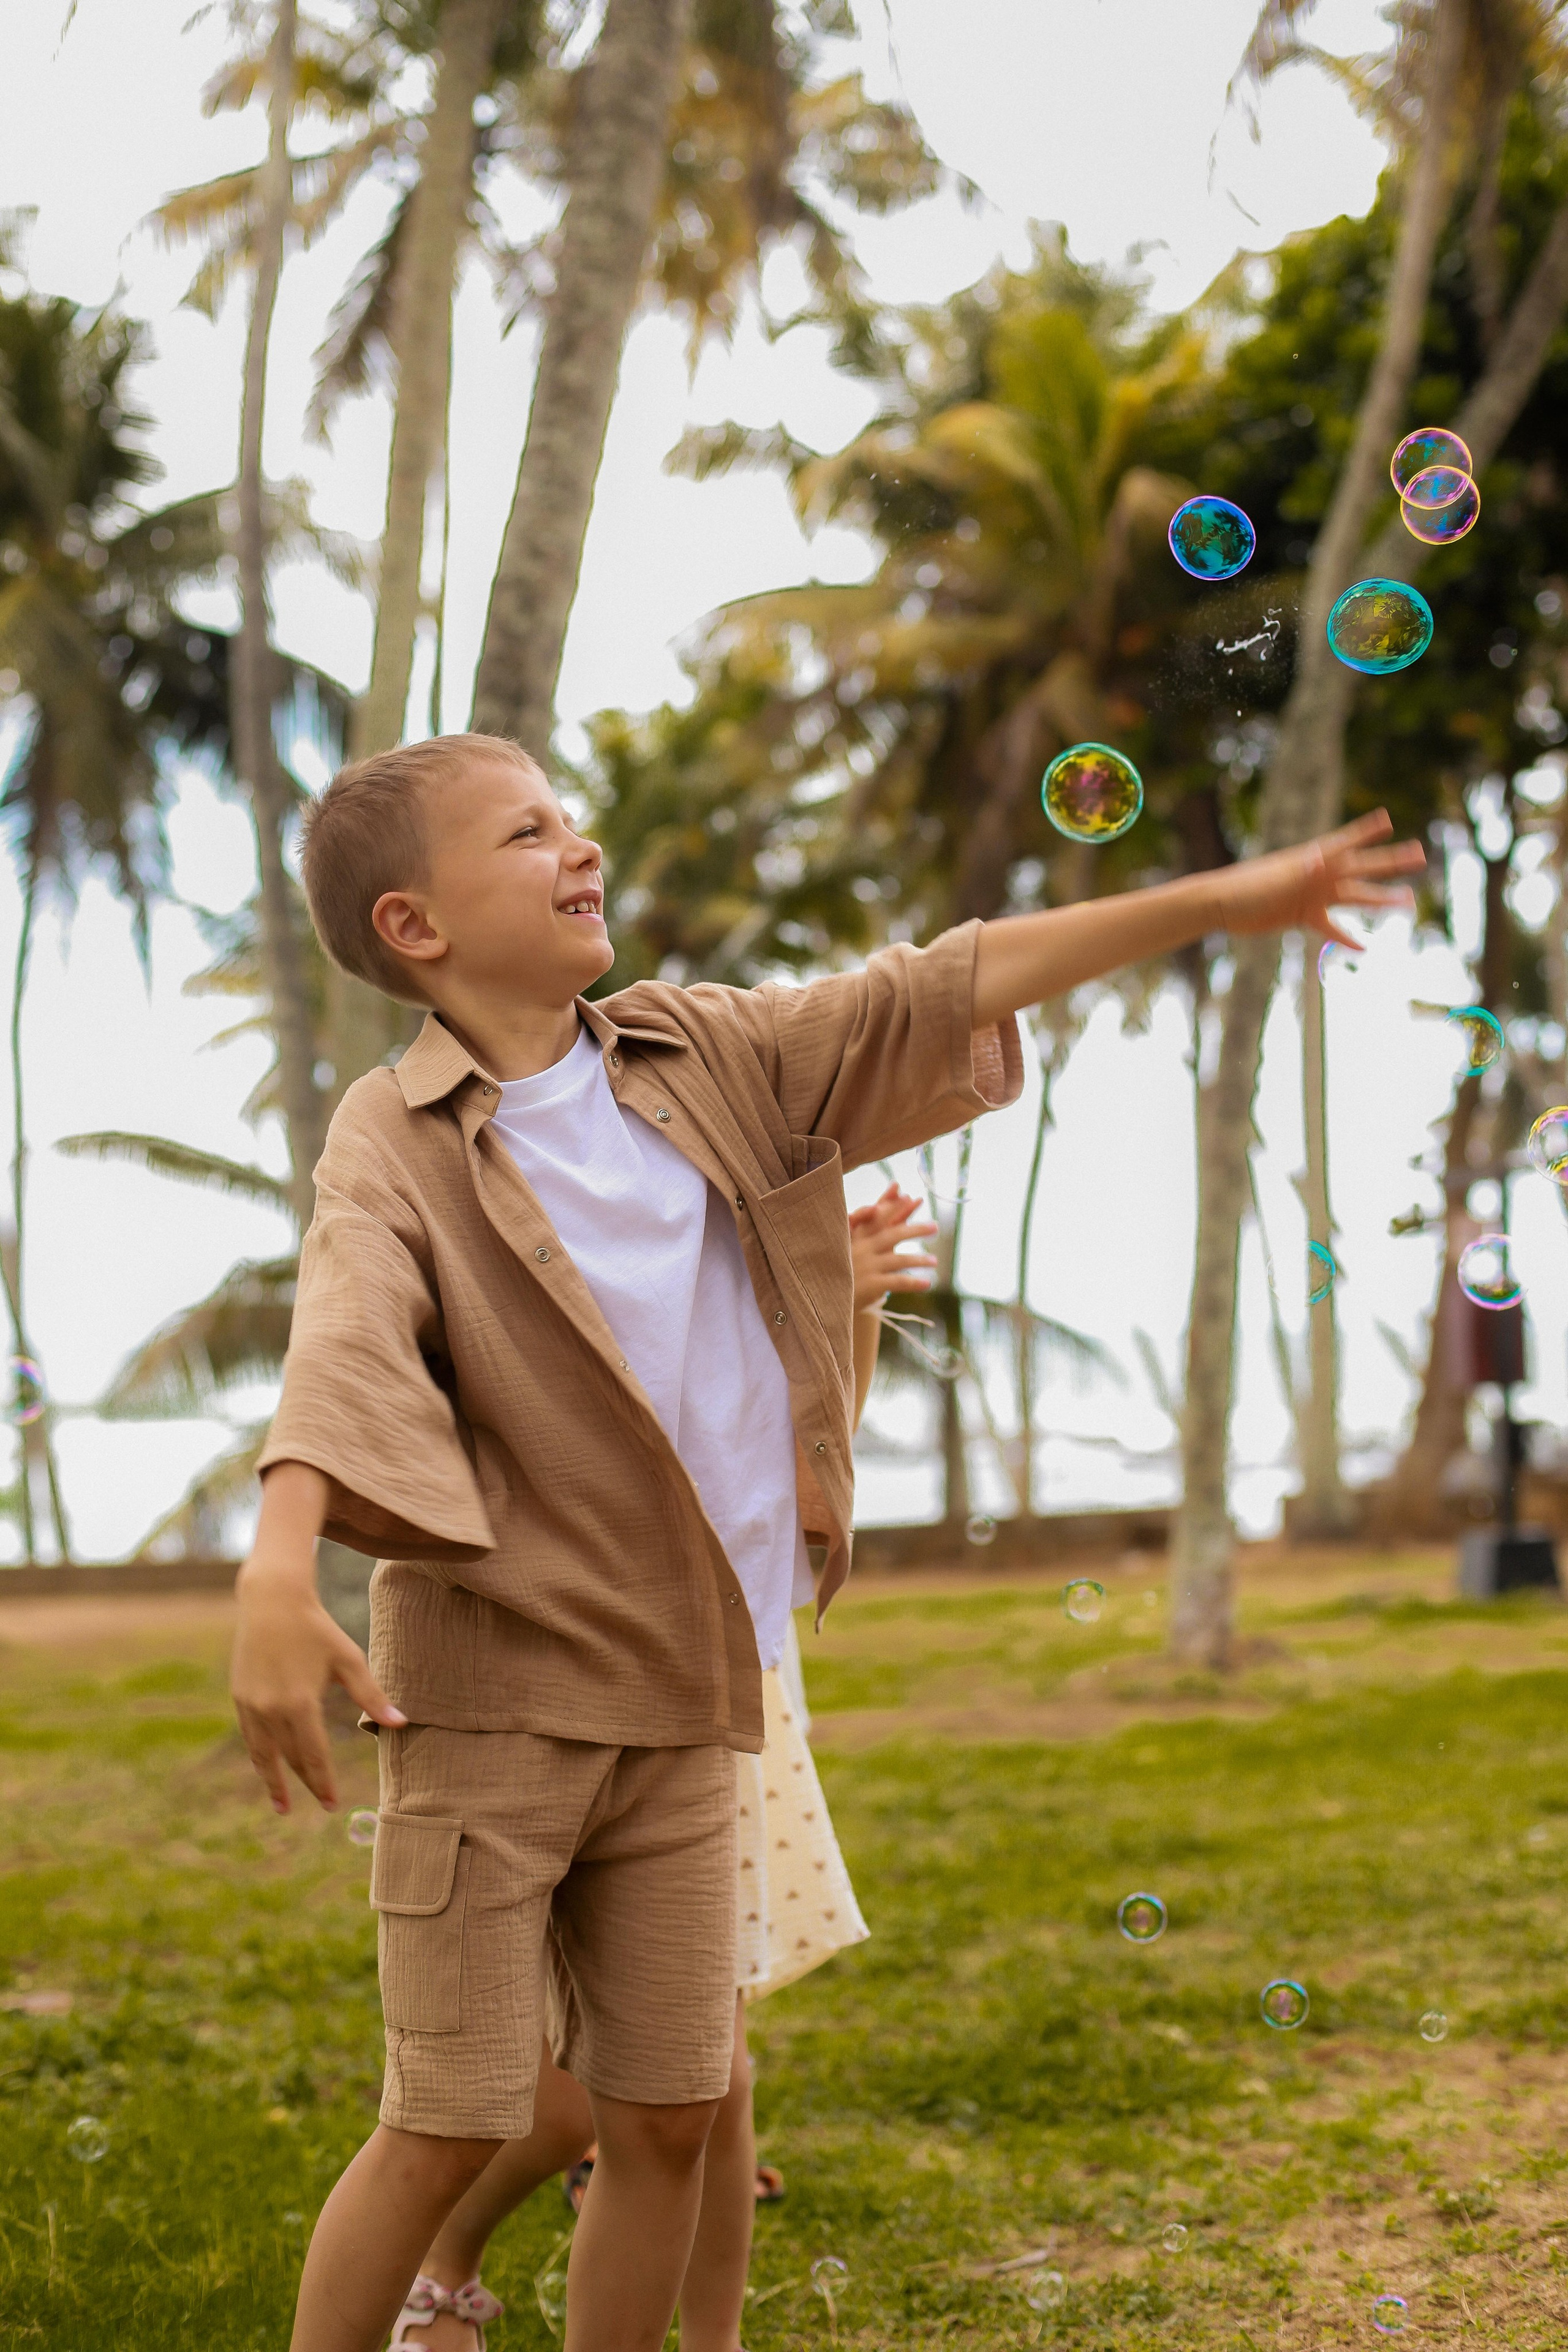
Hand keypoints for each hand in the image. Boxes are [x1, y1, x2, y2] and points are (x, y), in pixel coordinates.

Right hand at [230, 1462, 403, 1814]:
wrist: (272, 1601)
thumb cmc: (317, 1628)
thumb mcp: (349, 1659)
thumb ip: (372, 1695)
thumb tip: (400, 1723)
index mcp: (299, 1704)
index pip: (313, 1756)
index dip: (322, 1782)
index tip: (332, 1805)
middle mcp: (271, 1710)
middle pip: (290, 1758)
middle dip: (305, 1783)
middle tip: (322, 1805)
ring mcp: (251, 1705)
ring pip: (263, 1753)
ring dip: (274, 1780)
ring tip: (283, 1805)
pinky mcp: (240, 1696)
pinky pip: (251, 1736)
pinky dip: (260, 1756)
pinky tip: (268, 1766)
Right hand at [848, 1182, 937, 1308]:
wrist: (822, 1300)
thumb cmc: (836, 1273)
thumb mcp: (844, 1248)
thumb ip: (860, 1232)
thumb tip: (875, 1211)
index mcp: (855, 1238)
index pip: (877, 1217)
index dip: (893, 1206)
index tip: (909, 1197)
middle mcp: (861, 1249)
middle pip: (893, 1235)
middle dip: (915, 1230)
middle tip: (935, 1227)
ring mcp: (866, 1266)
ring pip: (899, 1259)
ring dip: (919, 1259)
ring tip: (934, 1261)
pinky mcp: (871, 1285)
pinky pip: (898, 1281)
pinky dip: (914, 1282)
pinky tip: (928, 1283)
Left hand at [1214, 809, 1423, 947]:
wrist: (1220, 905)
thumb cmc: (1245, 886)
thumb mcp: (1278, 876)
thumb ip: (1302, 869)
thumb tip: (1320, 861)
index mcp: (1313, 859)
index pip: (1348, 841)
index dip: (1368, 831)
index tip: (1387, 820)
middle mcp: (1319, 875)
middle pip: (1363, 868)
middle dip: (1391, 863)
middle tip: (1420, 854)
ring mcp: (1313, 895)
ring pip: (1354, 898)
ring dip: (1380, 900)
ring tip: (1408, 901)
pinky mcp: (1302, 916)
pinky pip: (1330, 928)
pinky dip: (1345, 938)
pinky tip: (1364, 948)